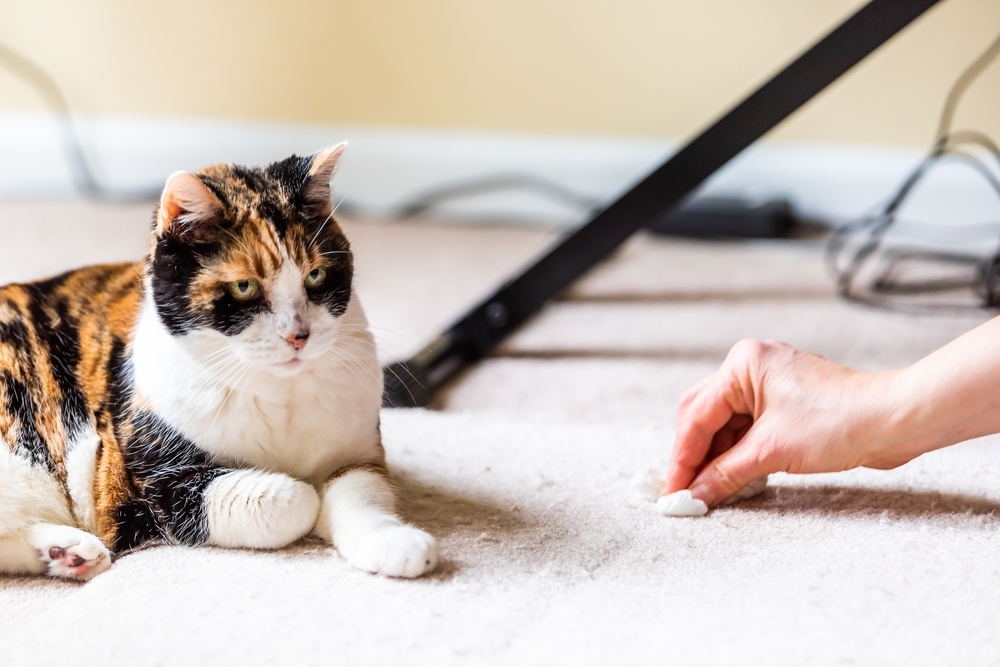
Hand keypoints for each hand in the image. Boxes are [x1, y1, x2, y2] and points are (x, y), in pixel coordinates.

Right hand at [666, 339, 902, 506]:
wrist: (897, 421)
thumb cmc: (841, 421)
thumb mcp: (772, 452)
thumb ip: (725, 474)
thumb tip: (694, 495)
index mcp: (742, 365)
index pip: (697, 416)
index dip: (683, 459)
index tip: (673, 491)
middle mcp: (750, 368)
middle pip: (703, 416)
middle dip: (693, 456)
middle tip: (683, 492)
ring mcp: (768, 385)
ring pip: (725, 425)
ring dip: (716, 458)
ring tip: (707, 492)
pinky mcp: (784, 404)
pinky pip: (747, 430)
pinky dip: (738, 455)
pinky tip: (732, 479)